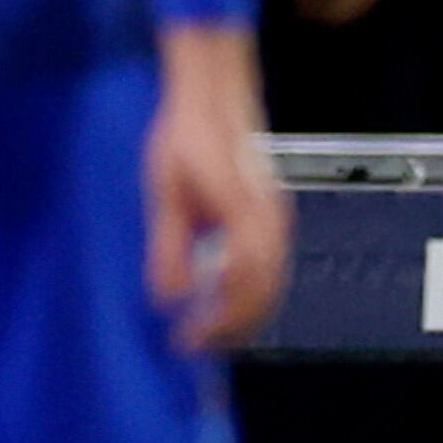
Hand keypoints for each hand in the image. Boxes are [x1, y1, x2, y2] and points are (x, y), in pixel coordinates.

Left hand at [142, 25, 288, 350]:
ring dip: (244, 316)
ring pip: (272, 285)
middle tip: (195, 345)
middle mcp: (270, 223)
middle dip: (232, 328)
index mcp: (245, 217)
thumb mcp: (166, 192)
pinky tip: (224, 301)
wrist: (213, 97)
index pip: (240, 287)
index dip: (216, 321)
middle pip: (263, 294)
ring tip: (210, 332)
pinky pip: (272, 269)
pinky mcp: (272, 217)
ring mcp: (276, 220)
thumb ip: (169, 247)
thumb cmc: (186, 137)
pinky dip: (253, 295)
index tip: (186, 339)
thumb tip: (169, 299)